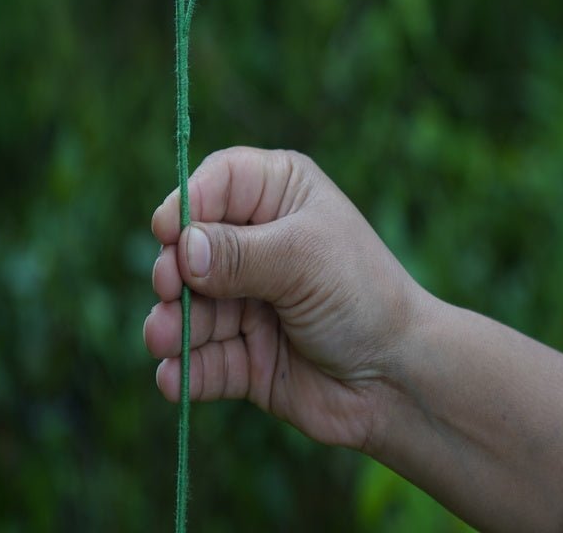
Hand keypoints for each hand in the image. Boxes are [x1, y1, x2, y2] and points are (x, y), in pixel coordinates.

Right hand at [144, 146, 421, 451]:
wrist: (398, 379)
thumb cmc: (362, 295)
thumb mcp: (304, 259)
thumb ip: (239, 253)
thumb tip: (183, 248)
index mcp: (279, 195)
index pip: (218, 181)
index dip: (189, 202)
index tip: (168, 230)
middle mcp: (257, 242)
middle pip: (190, 246)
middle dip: (174, 269)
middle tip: (170, 287)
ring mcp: (246, 301)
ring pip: (188, 307)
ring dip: (170, 323)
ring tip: (164, 338)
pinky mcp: (243, 355)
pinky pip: (200, 360)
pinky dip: (183, 369)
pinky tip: (173, 378)